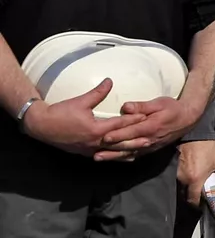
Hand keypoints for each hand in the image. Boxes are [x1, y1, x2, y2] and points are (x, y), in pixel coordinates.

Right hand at [20, 79, 146, 157]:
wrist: (41, 126)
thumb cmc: (60, 113)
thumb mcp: (80, 101)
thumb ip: (98, 92)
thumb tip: (110, 81)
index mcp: (96, 129)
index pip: (120, 124)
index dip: (134, 120)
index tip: (147, 116)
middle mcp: (94, 142)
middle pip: (119, 142)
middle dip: (135, 140)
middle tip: (151, 138)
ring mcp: (89, 149)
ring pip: (112, 152)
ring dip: (127, 150)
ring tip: (141, 150)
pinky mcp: (85, 152)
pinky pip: (104, 155)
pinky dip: (114, 155)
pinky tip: (122, 156)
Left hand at [95, 96, 200, 160]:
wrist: (187, 119)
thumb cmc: (172, 108)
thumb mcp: (159, 102)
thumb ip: (142, 106)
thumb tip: (125, 107)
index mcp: (151, 126)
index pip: (131, 131)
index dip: (118, 135)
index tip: (104, 137)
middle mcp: (149, 139)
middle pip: (127, 145)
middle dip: (110, 149)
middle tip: (95, 153)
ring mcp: (150, 146)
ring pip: (128, 152)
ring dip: (113, 156)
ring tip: (98, 158)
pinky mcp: (151, 149)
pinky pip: (135, 154)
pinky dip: (123, 158)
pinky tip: (113, 159)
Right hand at [176, 140, 214, 207]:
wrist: (195, 133)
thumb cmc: (207, 147)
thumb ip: (213, 178)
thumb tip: (214, 188)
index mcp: (195, 179)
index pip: (193, 200)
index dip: (197, 204)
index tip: (201, 204)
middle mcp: (183, 179)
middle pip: (184, 196)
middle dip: (190, 197)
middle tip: (197, 195)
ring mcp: (175, 173)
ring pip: (178, 188)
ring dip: (185, 189)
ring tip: (192, 185)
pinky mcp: (170, 167)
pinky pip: (175, 179)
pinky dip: (180, 180)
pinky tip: (185, 177)